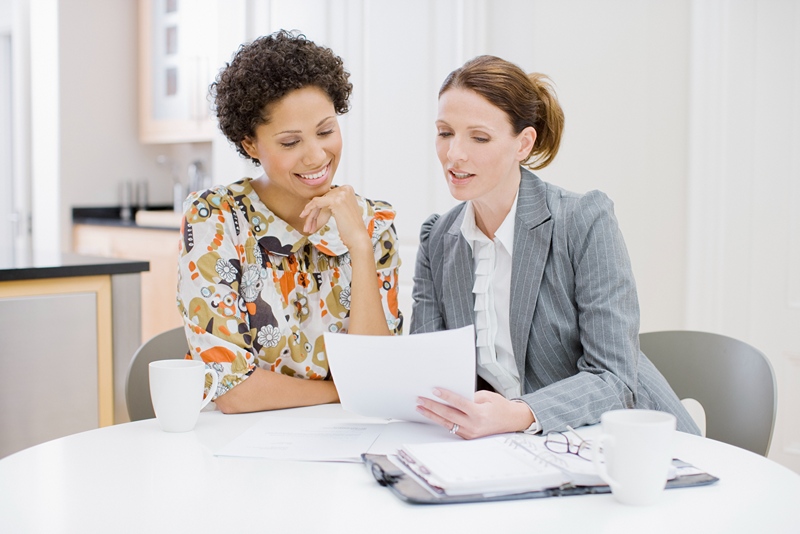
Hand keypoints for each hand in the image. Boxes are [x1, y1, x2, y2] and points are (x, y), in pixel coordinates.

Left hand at [299, 185, 370, 251]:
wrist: (358, 238)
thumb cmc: (351, 229)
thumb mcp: (342, 211)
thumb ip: (332, 204)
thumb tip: (316, 202)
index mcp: (348, 189)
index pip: (327, 196)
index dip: (318, 208)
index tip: (312, 218)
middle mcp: (345, 189)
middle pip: (322, 199)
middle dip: (313, 213)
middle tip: (308, 226)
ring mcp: (341, 194)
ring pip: (318, 202)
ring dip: (311, 215)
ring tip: (307, 227)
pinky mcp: (335, 201)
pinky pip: (316, 203)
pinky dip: (309, 210)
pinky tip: (304, 217)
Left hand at [416, 388, 534, 438]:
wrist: (511, 421)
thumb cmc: (500, 407)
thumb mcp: (487, 396)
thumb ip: (470, 396)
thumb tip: (451, 396)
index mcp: (479, 413)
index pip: (458, 403)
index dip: (445, 396)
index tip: (434, 390)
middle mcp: (474, 425)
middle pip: (448, 415)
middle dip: (432, 406)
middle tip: (420, 400)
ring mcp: (470, 433)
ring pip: (446, 423)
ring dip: (432, 415)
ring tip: (420, 408)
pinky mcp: (468, 436)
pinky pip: (451, 428)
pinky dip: (441, 421)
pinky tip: (432, 415)